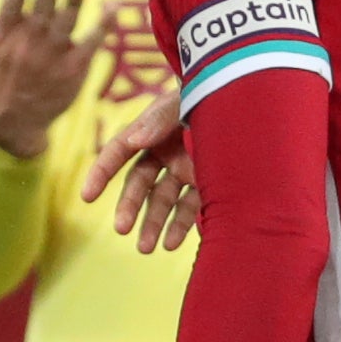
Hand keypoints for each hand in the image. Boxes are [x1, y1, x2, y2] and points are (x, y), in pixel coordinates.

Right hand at [0, 0, 111, 157]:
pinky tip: (109, 6)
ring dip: (74, 3)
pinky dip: (103, 24)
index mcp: (2, 34)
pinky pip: (93, 42)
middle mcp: (27, 44)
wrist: (12, 121)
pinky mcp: (74, 68)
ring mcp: (52, 57)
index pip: (11, 5)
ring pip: (66, 23)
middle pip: (41, 10)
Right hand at [77, 85, 200, 252]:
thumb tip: (135, 140)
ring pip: (162, 201)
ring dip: (153, 224)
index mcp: (153, 129)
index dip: (101, 172)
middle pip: (140, 183)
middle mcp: (166, 152)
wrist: (253, 104)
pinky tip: (170, 244)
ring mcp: (186, 169)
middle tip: (121, 229)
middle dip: (129, 206)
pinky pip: (190, 208)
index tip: (87, 197)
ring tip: (146, 248)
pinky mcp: (207, 184)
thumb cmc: (213, 93)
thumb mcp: (185, 101)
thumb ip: (160, 120)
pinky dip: (180, 226)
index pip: (120, 150)